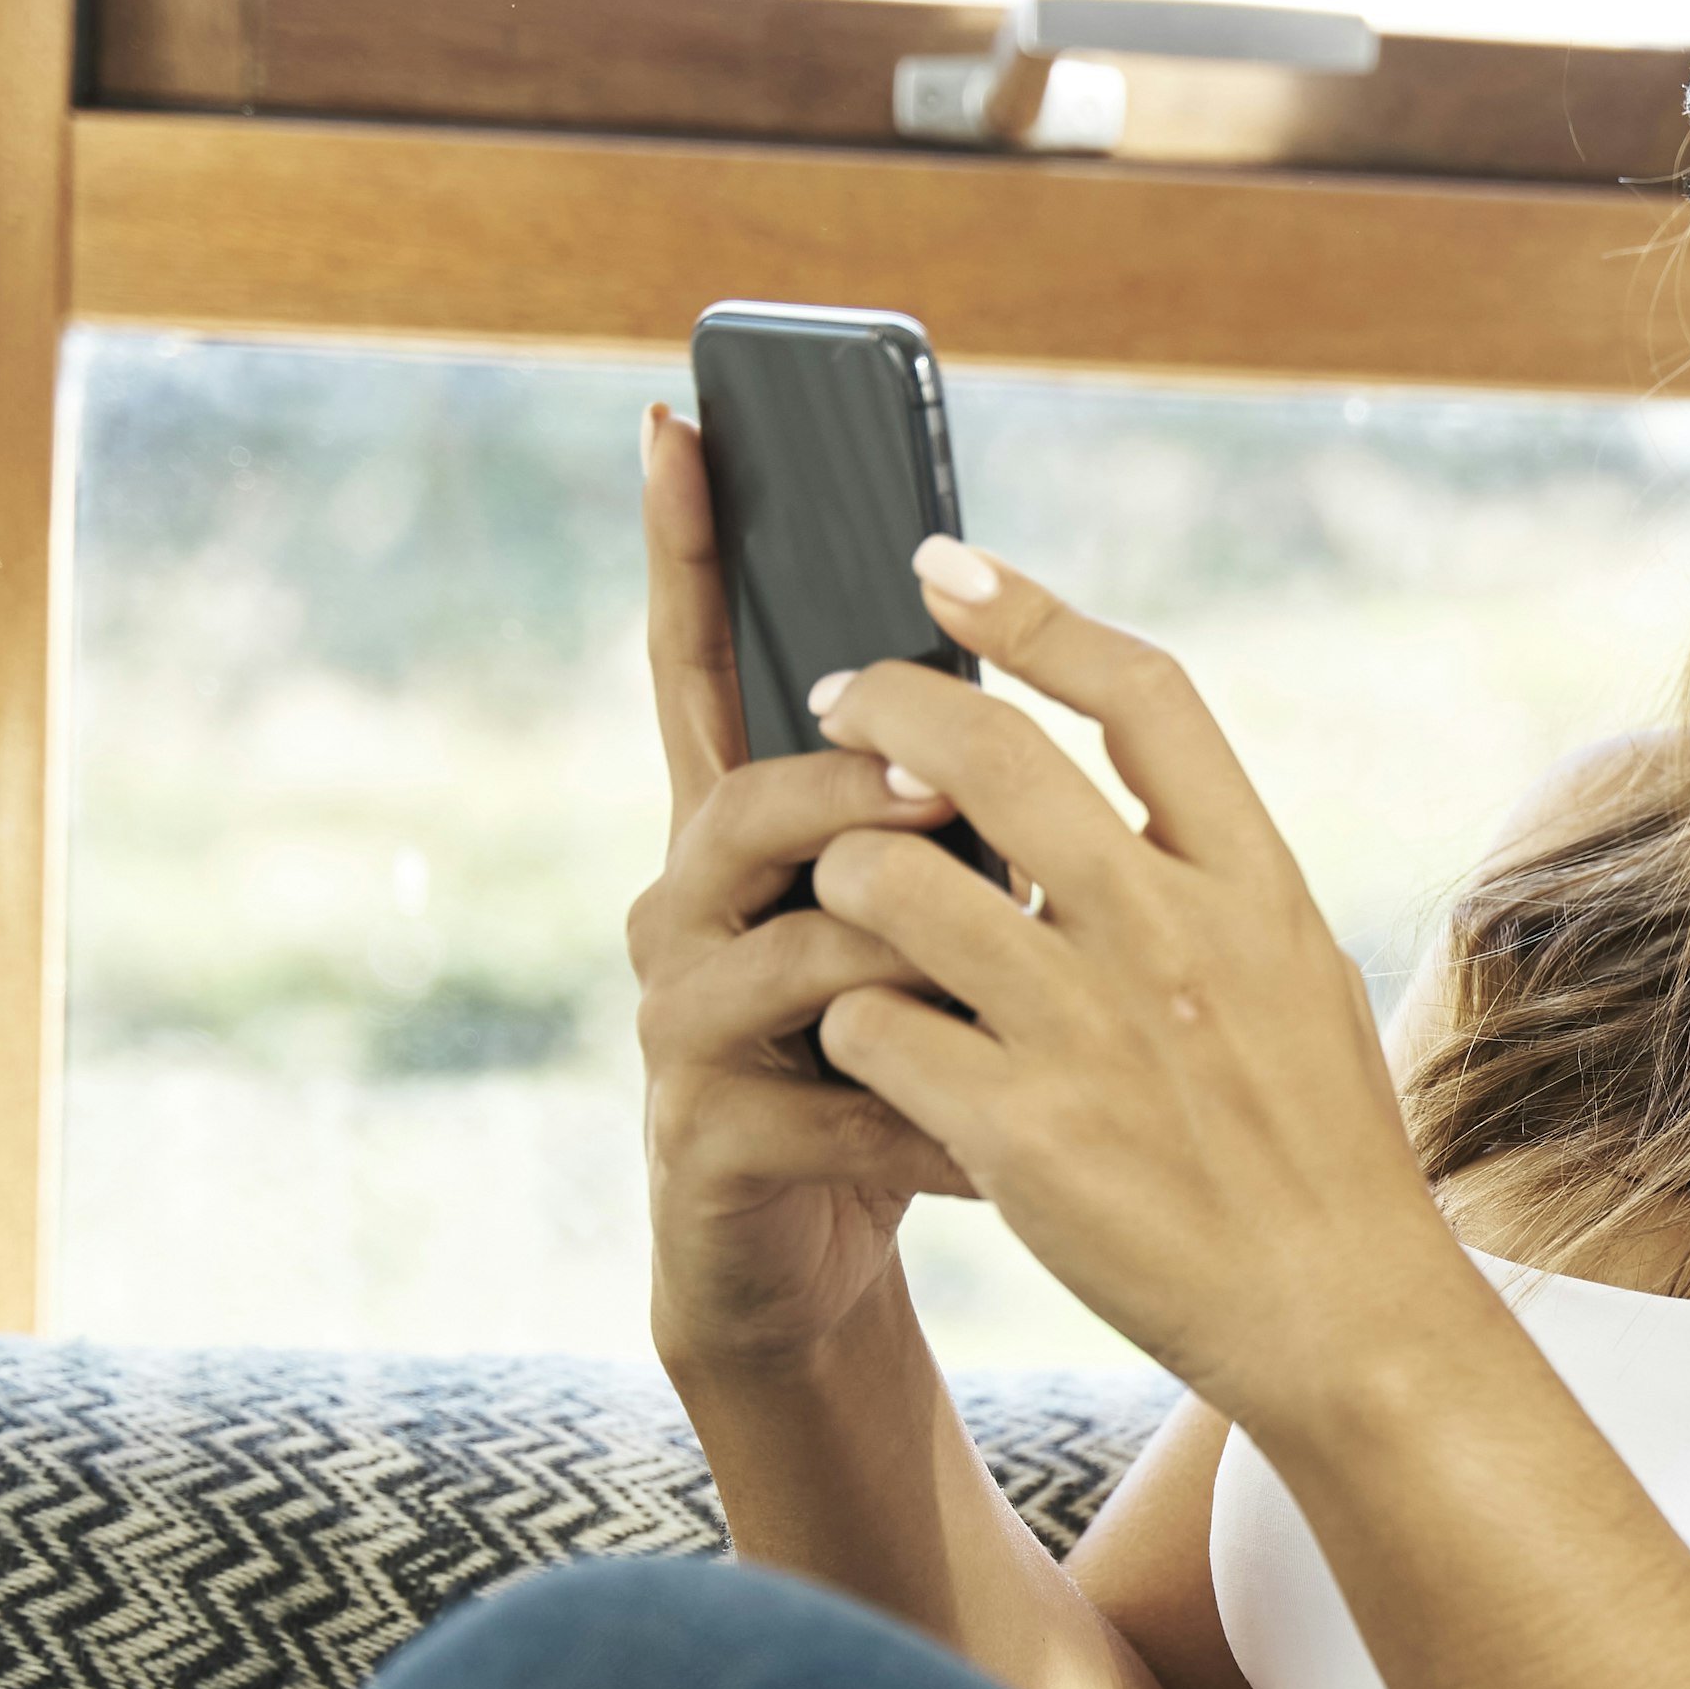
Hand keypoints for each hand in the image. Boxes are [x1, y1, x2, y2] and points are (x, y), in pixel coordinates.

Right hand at [628, 403, 979, 1377]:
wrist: (812, 1267)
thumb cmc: (892, 1073)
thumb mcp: (926, 931)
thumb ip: (939, 822)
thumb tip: (1011, 703)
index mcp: (743, 841)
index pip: (700, 669)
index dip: (686, 551)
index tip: (678, 421)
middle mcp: (685, 911)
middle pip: (750, 802)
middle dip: (852, 787)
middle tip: (943, 782)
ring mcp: (681, 1025)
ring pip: (794, 944)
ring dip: (913, 954)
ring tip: (1007, 979)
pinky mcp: (707, 1137)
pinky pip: (835, 1096)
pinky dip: (937, 1116)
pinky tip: (999, 1152)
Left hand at [800, 541, 1480, 1424]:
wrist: (1343, 1318)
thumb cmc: (1319, 1149)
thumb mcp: (1301, 975)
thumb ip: (1210, 876)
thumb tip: (1114, 782)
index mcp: (1254, 882)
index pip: (1141, 690)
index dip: (1030, 612)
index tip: (944, 568)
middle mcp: (1173, 935)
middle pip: (987, 753)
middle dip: (884, 704)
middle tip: (836, 703)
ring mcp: (1091, 1033)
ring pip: (889, 884)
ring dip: (842, 878)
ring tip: (841, 905)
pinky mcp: (1019, 1133)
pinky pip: (870, 1029)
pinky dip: (849, 1025)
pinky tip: (869, 1048)